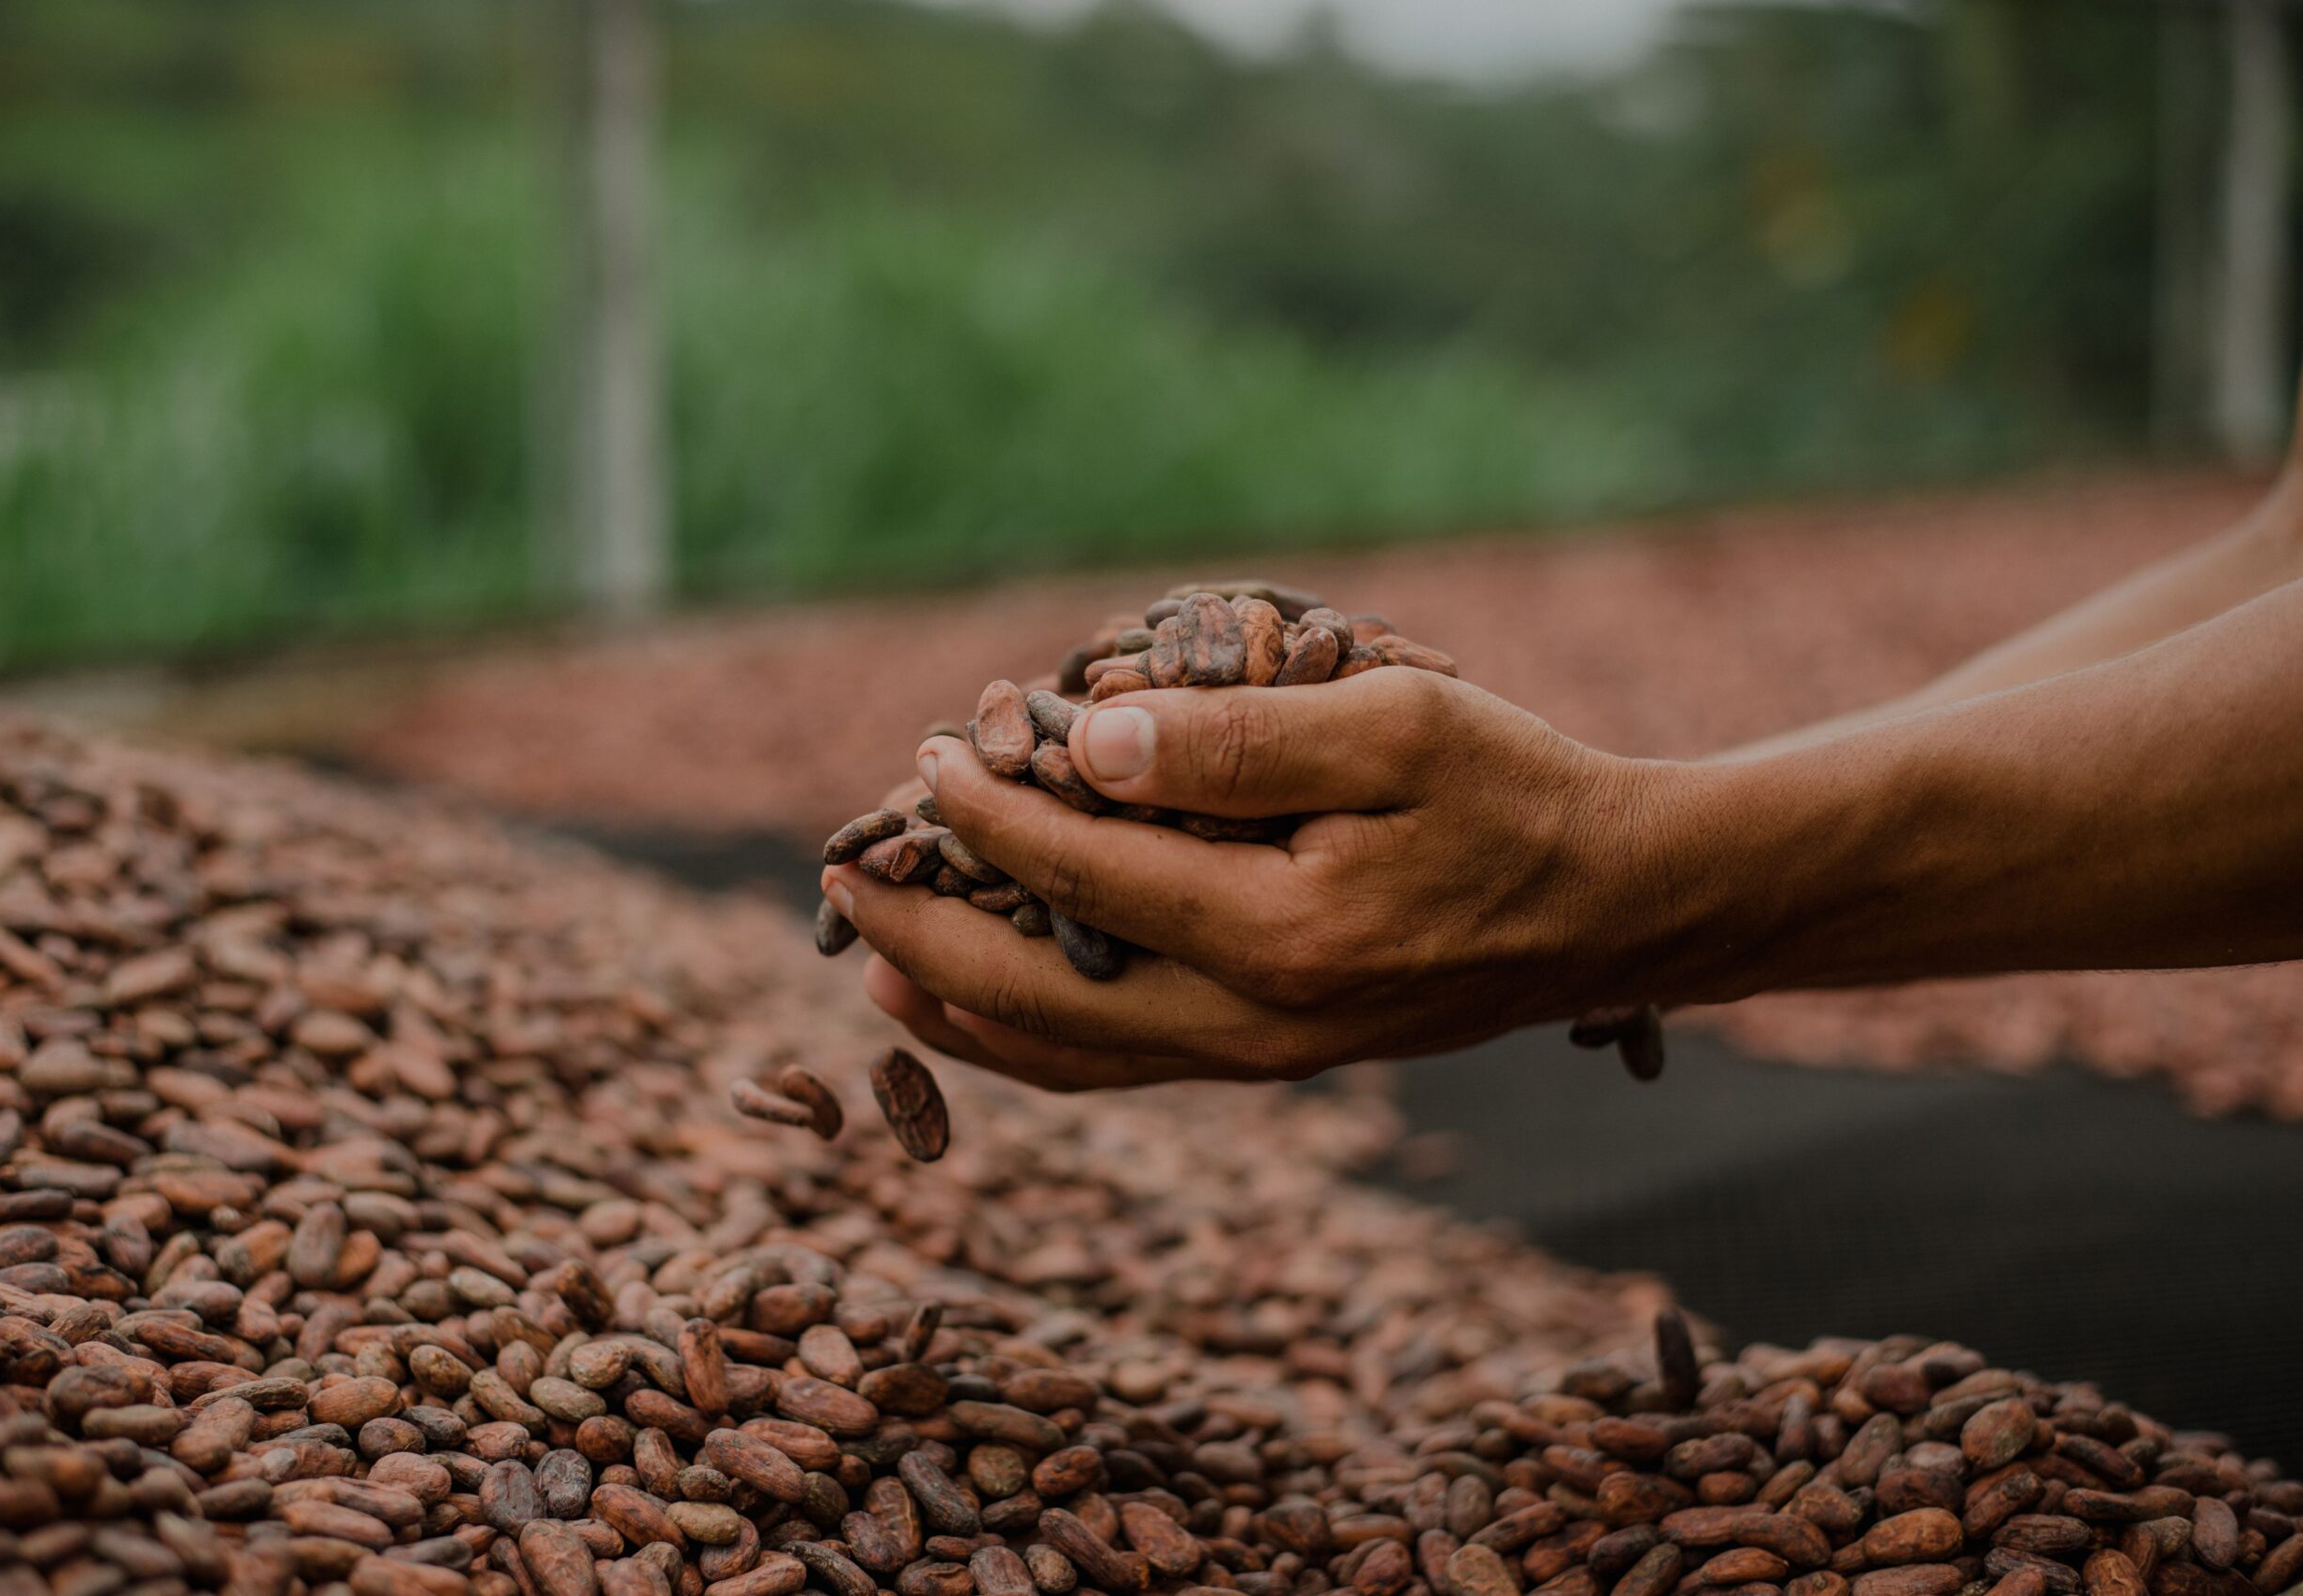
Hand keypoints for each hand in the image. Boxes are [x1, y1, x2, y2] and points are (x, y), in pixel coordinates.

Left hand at [823, 668, 1704, 1089]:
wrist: (1618, 906)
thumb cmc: (1518, 792)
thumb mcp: (1400, 726)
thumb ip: (1238, 739)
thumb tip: (1084, 742)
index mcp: (1280, 935)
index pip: (1081, 872)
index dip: (986, 813)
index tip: (924, 752)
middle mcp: (1257, 1020)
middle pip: (1042, 994)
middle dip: (927, 931)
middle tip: (841, 876)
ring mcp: (1265, 1053)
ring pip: (1072, 1053)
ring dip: (961, 1004)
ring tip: (871, 962)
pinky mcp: (1276, 1054)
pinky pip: (1124, 1063)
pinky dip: (1035, 1039)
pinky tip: (985, 1007)